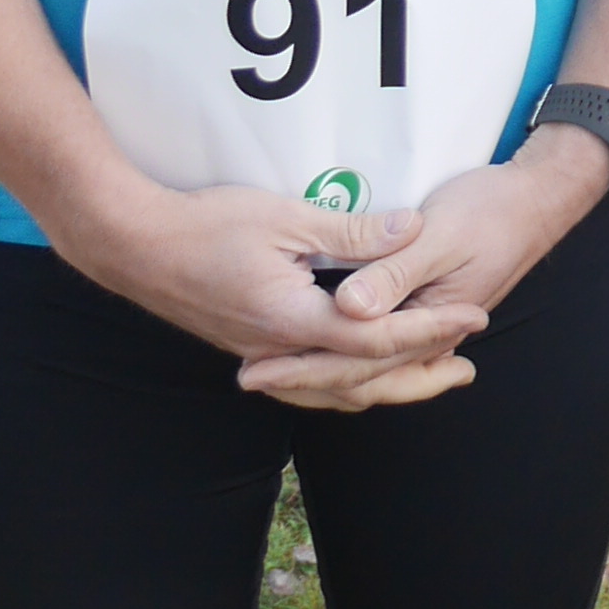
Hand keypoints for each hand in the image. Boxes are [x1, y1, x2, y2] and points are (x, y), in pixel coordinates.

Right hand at [63, 179, 490, 406]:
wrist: (133, 245)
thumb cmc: (206, 224)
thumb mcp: (287, 216)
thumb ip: (352, 232)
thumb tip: (410, 230)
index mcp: (292, 321)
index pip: (378, 340)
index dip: (432, 330)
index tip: (474, 318)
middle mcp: (279, 351)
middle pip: (362, 383)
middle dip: (420, 375)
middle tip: (467, 368)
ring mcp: (262, 355)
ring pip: (334, 391)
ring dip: (387, 385)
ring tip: (430, 376)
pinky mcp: (251, 349)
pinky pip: (309, 383)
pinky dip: (347, 384)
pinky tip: (365, 373)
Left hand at [245, 131, 608, 407]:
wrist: (539, 198)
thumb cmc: (492, 208)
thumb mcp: (439, 232)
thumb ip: (393, 271)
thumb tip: (349, 307)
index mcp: (427, 323)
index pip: (356, 360)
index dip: (300, 366)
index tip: (254, 368)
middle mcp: (429, 338)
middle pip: (358, 377)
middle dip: (302, 379)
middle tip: (248, 377)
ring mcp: (430, 331)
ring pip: (369, 373)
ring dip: (322, 377)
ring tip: (275, 375)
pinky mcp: (427, 316)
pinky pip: (380, 356)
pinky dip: (347, 362)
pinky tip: (326, 353)